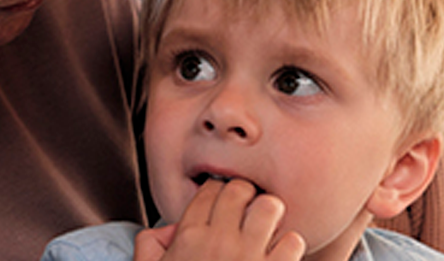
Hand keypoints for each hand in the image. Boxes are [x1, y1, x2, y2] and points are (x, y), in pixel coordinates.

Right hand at [133, 178, 305, 260]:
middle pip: (240, 190)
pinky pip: (293, 241)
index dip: (219, 192)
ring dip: (271, 215)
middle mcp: (218, 242)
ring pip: (270, 206)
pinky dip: (290, 246)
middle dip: (246, 196)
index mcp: (188, 239)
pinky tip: (280, 256)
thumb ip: (150, 249)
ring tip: (267, 228)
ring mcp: (248, 257)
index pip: (210, 191)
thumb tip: (163, 231)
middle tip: (248, 212)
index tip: (226, 203)